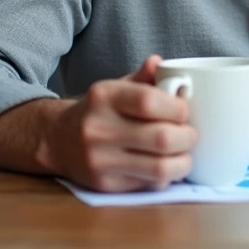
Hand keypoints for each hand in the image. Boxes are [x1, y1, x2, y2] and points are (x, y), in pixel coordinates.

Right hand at [44, 55, 196, 191]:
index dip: (178, 108)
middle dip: (187, 137)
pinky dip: (165, 176)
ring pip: (160, 168)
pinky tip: (164, 166)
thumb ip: (143, 77)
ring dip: (182, 162)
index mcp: (104, 97)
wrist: (58, 140)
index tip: (185, 110)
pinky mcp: (105, 185)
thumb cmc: (99, 110)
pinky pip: (149, 184)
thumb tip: (161, 63)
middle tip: (190, 134)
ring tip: (183, 153)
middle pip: (162, 138)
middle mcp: (99, 129)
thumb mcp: (116, 87)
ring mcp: (100, 160)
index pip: (150, 101)